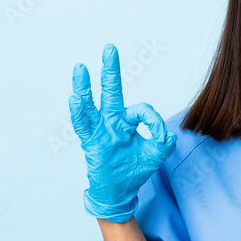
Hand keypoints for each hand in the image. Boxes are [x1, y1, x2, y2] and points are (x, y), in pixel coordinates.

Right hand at [69, 44, 177, 222]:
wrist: (119, 193)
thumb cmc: (134, 171)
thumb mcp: (156, 155)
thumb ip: (164, 141)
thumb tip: (165, 132)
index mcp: (127, 122)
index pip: (141, 110)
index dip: (153, 120)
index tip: (161, 135)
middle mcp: (112, 121)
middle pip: (111, 91)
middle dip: (111, 69)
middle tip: (110, 47)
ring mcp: (99, 130)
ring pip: (90, 105)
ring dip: (84, 87)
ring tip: (80, 68)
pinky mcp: (90, 142)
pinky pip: (83, 125)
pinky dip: (78, 112)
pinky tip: (74, 97)